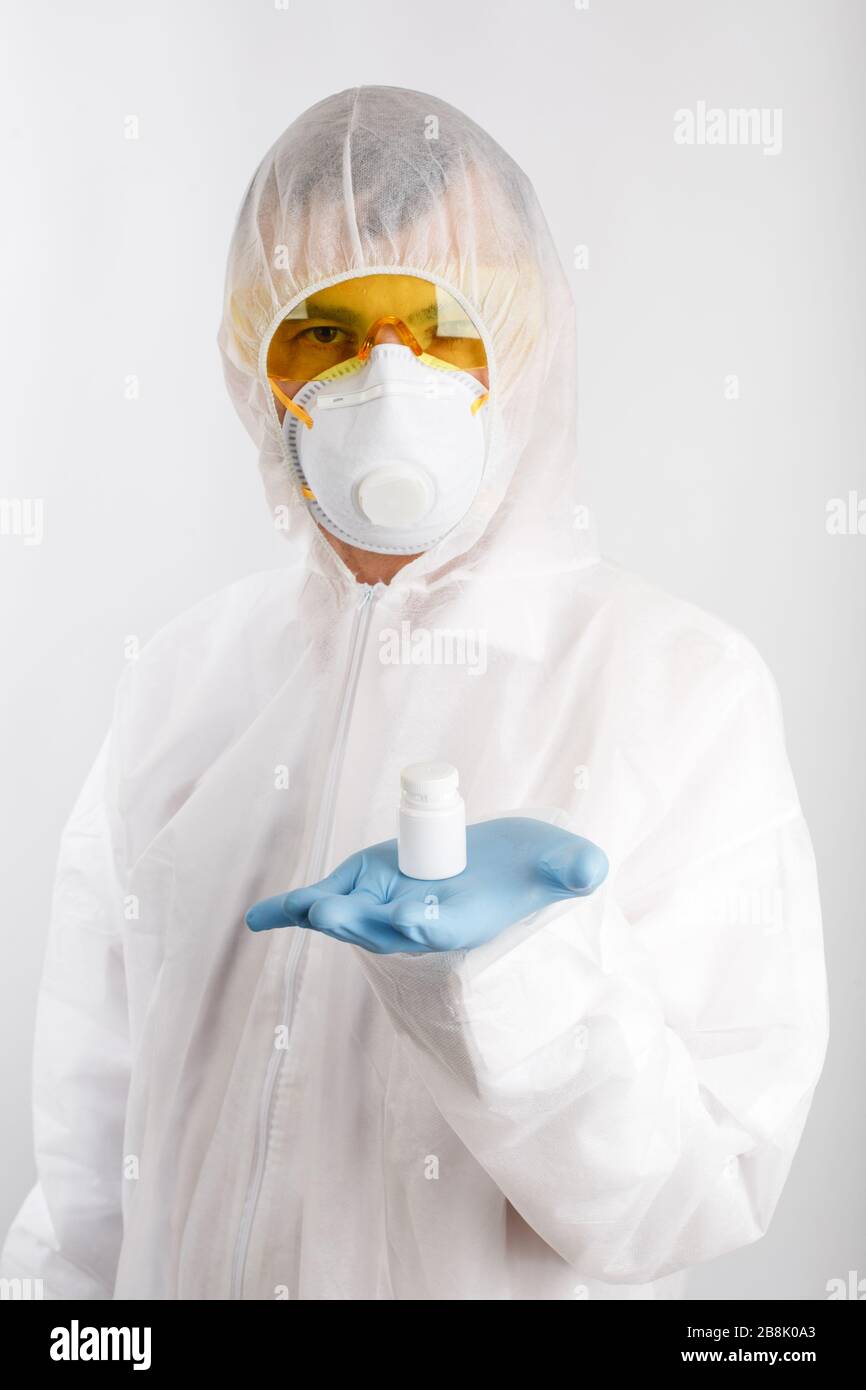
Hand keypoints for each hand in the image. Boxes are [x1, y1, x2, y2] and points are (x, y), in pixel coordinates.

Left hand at [245, 817, 607, 954]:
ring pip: (350, 913)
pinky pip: (319, 901)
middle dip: (360, 921)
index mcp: (460, 921)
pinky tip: (257, 919)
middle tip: (333, 912)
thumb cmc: (531, 866)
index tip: (415, 920)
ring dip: (326, 911)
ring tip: (307, 906)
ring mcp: (385, 905)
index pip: (438, 928)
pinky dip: (289, 910)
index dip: (425, 923)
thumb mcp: (557, 860)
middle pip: (383, 927)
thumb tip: (590, 868)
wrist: (500, 864)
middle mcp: (417, 920)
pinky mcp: (362, 886)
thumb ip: (571, 867)